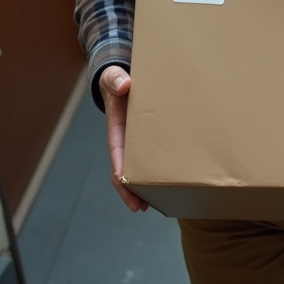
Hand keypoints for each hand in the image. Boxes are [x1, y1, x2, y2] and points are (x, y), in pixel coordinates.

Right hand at [99, 64, 148, 211]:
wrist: (123, 78)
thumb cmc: (117, 80)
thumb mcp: (113, 77)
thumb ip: (115, 79)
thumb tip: (124, 85)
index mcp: (116, 128)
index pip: (116, 152)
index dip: (119, 168)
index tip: (123, 182)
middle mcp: (125, 139)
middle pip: (125, 169)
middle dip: (130, 189)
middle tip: (141, 206)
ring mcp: (137, 142)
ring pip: (139, 168)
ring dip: (145, 186)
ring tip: (159, 204)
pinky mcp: (150, 139)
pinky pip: (153, 157)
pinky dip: (158, 171)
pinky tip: (171, 181)